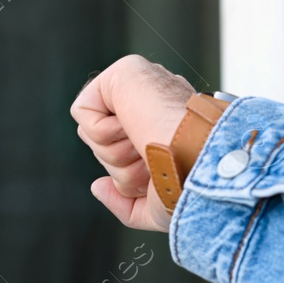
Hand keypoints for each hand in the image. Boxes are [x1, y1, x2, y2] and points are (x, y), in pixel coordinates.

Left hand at [71, 55, 195, 231]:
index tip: (160, 171)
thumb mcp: (156, 209)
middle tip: (151, 159)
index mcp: (165, 128)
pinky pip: (83, 112)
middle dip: (121, 166)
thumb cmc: (190, 186)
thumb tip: (98, 186)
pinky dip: (102, 132)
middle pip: (104, 146)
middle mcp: (153, 105)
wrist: (200, 163)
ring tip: (146, 143)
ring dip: (115, 153)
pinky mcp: (124, 73)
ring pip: (93, 134)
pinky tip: (134, 126)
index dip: (132, 173)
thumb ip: (125, 204)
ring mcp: (141, 87)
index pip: (125, 154)